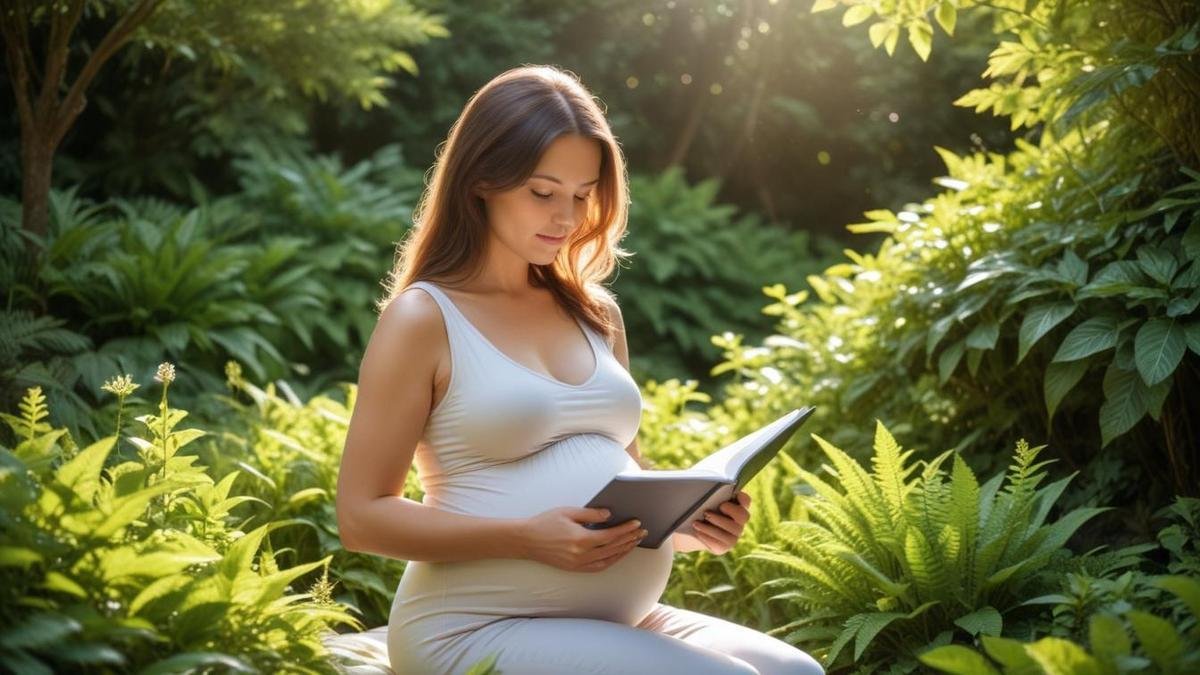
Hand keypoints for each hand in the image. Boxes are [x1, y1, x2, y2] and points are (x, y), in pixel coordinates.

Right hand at [518, 506, 647, 572]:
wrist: (526, 540)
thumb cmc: (546, 522)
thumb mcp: (568, 512)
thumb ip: (591, 514)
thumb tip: (609, 515)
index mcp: (581, 539)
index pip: (611, 535)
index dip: (626, 530)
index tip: (637, 523)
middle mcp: (582, 555)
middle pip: (613, 548)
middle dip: (629, 540)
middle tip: (642, 532)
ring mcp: (579, 564)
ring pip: (608, 559)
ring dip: (623, 551)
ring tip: (634, 542)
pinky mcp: (574, 568)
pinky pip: (599, 567)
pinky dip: (611, 561)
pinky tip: (618, 555)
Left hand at [691, 490, 750, 555]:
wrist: (691, 529)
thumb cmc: (698, 509)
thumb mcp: (703, 499)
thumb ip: (709, 492)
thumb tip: (704, 488)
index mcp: (736, 506)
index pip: (746, 501)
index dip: (742, 498)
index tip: (732, 494)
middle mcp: (738, 522)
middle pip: (742, 516)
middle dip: (729, 511)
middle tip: (708, 511)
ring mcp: (733, 536)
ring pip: (729, 531)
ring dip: (711, 526)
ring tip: (696, 523)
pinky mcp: (724, 547)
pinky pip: (719, 543)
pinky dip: (707, 536)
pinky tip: (697, 531)